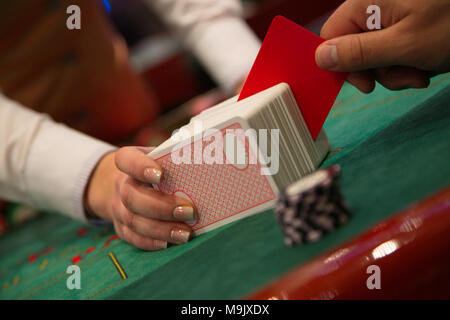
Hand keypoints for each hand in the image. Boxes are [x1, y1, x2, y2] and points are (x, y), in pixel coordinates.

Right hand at [85, 147, 195, 249]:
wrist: (131, 185)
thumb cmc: (157, 168)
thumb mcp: (163, 158)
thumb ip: (178, 160)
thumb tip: (207, 166)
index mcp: (128, 160)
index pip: (126, 160)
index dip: (140, 167)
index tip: (161, 175)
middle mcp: (121, 184)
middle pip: (132, 197)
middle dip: (162, 207)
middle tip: (190, 211)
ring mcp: (118, 208)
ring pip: (134, 220)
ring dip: (161, 229)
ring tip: (186, 233)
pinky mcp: (122, 228)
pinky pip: (133, 238)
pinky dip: (151, 242)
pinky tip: (169, 244)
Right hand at [315, 0, 449, 92]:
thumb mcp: (404, 45)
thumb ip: (359, 52)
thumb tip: (321, 58)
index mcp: (367, 3)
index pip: (331, 37)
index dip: (342, 65)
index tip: (365, 84)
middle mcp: (375, 8)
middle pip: (354, 49)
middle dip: (378, 71)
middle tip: (404, 78)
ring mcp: (392, 17)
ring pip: (374, 55)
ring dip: (395, 72)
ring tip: (421, 71)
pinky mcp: (405, 25)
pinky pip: (392, 51)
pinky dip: (407, 64)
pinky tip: (425, 65)